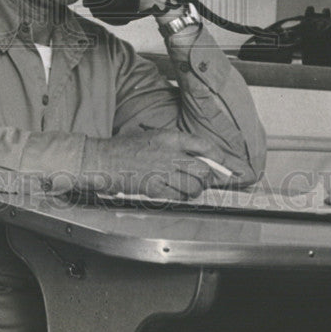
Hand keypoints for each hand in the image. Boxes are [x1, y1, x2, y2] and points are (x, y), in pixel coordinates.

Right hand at [79, 128, 232, 198]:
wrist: (104, 159)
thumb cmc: (125, 146)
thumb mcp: (151, 134)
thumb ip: (174, 143)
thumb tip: (196, 154)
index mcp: (171, 137)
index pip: (206, 147)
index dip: (220, 159)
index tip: (227, 166)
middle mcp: (170, 154)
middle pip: (204, 170)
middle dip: (208, 178)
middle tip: (204, 180)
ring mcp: (163, 172)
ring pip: (194, 187)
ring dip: (195, 190)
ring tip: (188, 188)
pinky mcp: (155, 188)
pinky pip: (178, 197)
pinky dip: (181, 197)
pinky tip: (175, 193)